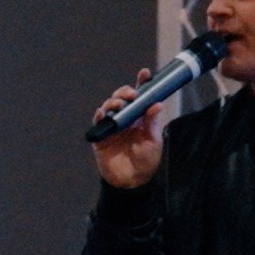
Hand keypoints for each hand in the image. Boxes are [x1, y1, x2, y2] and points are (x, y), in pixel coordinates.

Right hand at [93, 68, 167, 189]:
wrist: (132, 181)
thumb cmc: (146, 161)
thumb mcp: (153, 141)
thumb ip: (152, 123)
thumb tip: (157, 104)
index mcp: (139, 117)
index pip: (140, 97)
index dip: (141, 83)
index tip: (145, 73)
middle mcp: (125, 118)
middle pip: (122, 97)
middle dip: (125, 91)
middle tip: (132, 94)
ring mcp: (112, 126)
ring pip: (108, 106)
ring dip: (113, 102)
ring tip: (120, 104)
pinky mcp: (101, 136)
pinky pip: (98, 122)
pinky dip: (99, 115)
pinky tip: (103, 113)